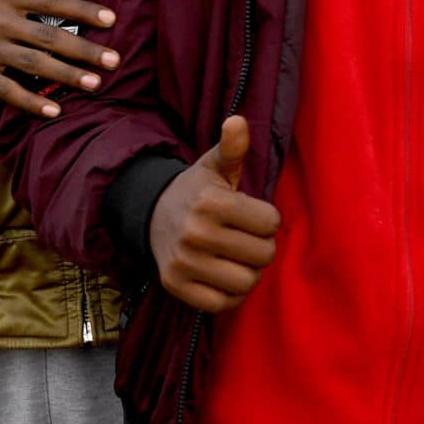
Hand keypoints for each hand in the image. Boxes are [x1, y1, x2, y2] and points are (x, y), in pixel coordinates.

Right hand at [0, 0, 117, 119]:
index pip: (52, 0)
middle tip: (114, 59)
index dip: (83, 9)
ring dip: (67, 75)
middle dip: (85, 48)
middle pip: (49, 35)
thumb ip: (26, 4)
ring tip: (95, 83)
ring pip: (34, 63)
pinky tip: (55, 110)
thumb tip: (73, 15)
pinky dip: (33, 101)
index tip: (112, 19)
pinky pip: (9, 91)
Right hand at [148, 116, 279, 313]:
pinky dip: (231, 294)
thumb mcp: (214, 166)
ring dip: (249, 272)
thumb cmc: (197, 191)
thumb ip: (232, 147)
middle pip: (264, 255)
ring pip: (247, 282)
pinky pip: (224, 304)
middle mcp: (195, 234)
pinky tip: (225, 276)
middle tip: (246, 238)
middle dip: (262, 247)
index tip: (252, 216)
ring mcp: (183, 263)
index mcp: (210, 202)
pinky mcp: (176, 288)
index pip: (271, 223)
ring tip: (238, 257)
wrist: (152, 216)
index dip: (267, 220)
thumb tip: (237, 120)